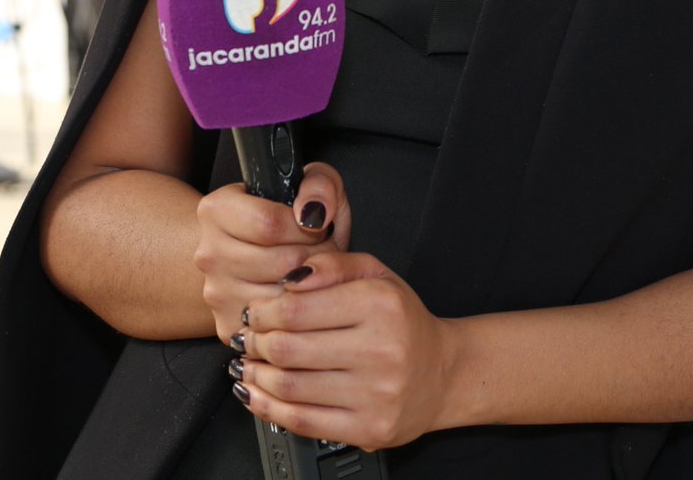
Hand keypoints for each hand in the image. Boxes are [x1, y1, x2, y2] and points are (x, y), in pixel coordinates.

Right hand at [195, 162, 350, 345]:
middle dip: (315, 258)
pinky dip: (298, 315)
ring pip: (283, 297)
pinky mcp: (229, 327)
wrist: (250, 254)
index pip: (269, 223)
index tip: (313, 227)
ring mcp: (216, 294)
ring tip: (310, 273)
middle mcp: (208, 254)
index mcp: (216, 210)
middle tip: (319, 252)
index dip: (305, 227)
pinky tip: (299, 297)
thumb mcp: (306, 188)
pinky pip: (278, 327)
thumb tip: (313, 214)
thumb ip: (318, 185)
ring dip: (311, 288)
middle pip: (282, 263)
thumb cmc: (284, 220)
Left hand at [234, 250, 458, 449]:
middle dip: (256, 343)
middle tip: (249, 338)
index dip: (262, 311)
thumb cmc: (403, 322)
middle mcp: (381, 351)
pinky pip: (303, 422)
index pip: (296, 308)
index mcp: (380, 305)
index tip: (254, 312)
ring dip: (257, 375)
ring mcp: (375, 395)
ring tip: (249, 364)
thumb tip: (290, 277)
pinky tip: (257, 394)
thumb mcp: (376, 275)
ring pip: (290, 387)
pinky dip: (269, 409)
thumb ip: (332, 264)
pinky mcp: (368, 429)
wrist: (443, 374)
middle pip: (287, 349)